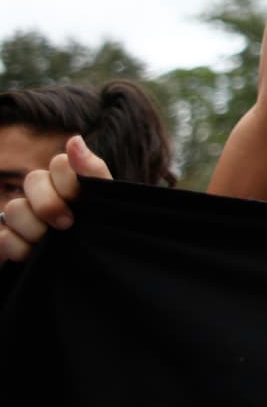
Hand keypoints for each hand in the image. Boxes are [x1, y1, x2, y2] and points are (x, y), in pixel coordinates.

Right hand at [0, 136, 111, 261]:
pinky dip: (19, 248)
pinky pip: (2, 237)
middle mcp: (46, 194)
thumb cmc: (108, 231)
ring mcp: (26, 218)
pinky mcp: (12, 242)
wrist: (102, 275)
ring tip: (52, 242)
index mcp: (72, 182)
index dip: (67, 181)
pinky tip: (34, 255)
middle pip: (32, 180)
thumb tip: (73, 139)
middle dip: (48, 204)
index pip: (59, 163)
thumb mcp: (108, 203)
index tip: (80, 202)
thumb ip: (93, 172)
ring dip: (34, 228)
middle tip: (67, 224)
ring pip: (13, 208)